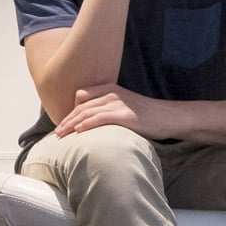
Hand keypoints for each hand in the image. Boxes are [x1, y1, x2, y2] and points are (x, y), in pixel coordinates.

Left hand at [54, 83, 168, 139]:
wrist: (169, 117)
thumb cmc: (147, 116)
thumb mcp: (124, 107)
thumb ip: (108, 110)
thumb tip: (92, 123)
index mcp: (109, 89)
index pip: (81, 97)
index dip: (70, 110)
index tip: (62, 123)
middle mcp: (110, 93)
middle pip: (80, 105)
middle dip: (66, 119)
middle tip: (57, 132)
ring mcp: (117, 103)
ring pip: (86, 112)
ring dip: (71, 124)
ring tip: (61, 135)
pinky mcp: (123, 114)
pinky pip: (99, 118)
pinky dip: (86, 124)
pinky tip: (78, 132)